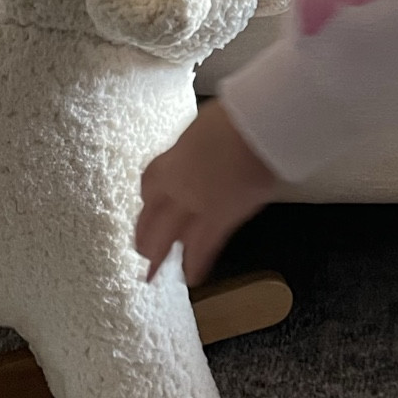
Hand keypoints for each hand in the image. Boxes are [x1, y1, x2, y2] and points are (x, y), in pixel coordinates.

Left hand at [134, 100, 279, 285]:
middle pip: (151, 217)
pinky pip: (204, 247)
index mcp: (172, 161)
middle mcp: (177, 186)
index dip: (147, 200)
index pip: (149, 185)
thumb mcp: (202, 130)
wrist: (257, 128)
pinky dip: (197, 264)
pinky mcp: (221, 219)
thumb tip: (196, 155)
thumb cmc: (236, 118)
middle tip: (140, 251)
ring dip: (159, 258)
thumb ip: (192, 150)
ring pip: (169, 238)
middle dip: (143, 236)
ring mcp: (197, 205)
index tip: (146, 207)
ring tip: (152, 275)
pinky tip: (193, 278)